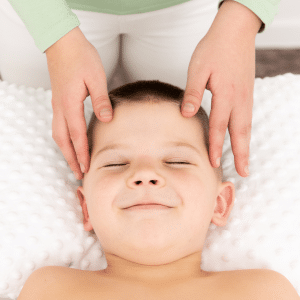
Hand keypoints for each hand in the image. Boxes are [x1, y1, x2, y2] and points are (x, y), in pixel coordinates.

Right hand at [46, 27, 112, 179]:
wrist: (62, 42)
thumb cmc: (81, 57)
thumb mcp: (96, 78)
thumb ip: (101, 101)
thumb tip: (107, 119)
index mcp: (70, 104)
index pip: (77, 136)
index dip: (82, 154)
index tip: (87, 168)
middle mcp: (60, 108)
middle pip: (63, 140)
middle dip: (71, 159)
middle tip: (78, 174)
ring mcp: (57, 105)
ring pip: (58, 135)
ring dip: (66, 151)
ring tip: (73, 162)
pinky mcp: (58, 101)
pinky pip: (59, 126)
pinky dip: (64, 139)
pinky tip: (70, 142)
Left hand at [181, 0, 261, 176]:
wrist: (236, 30)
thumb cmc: (214, 48)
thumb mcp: (198, 68)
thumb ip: (192, 93)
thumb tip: (186, 114)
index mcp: (225, 94)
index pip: (218, 126)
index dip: (215, 146)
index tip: (214, 164)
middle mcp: (239, 99)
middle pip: (240, 132)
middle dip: (241, 154)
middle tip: (243, 173)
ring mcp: (245, 96)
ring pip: (246, 127)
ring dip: (245, 146)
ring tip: (245, 162)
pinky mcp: (247, 93)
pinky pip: (247, 118)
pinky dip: (245, 133)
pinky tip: (242, 138)